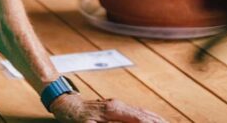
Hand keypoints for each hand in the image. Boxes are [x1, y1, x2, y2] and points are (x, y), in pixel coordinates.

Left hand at [49, 92, 168, 121]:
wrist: (67, 105)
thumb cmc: (75, 118)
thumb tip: (130, 121)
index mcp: (114, 110)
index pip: (139, 119)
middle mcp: (119, 105)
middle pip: (145, 115)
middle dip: (159, 122)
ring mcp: (119, 104)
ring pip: (144, 112)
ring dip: (157, 119)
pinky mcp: (118, 106)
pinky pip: (138, 111)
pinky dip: (149, 116)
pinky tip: (155, 119)